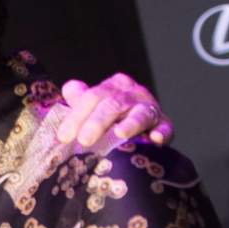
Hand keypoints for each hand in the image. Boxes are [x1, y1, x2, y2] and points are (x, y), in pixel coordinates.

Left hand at [55, 73, 172, 147]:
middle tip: (84, 140)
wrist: (143, 124)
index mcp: (113, 87)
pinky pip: (165, 127)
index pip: (92, 97)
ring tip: (119, 134)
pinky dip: (162, 132)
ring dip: (130, 124)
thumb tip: (69, 89)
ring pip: (139, 114)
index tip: (64, 136)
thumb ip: (81, 99)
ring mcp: (150, 108)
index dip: (76, 116)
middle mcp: (132, 94)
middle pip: (113, 104)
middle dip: (97, 122)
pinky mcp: (164, 124)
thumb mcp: (95, 105)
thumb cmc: (112, 116)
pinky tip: (155, 138)